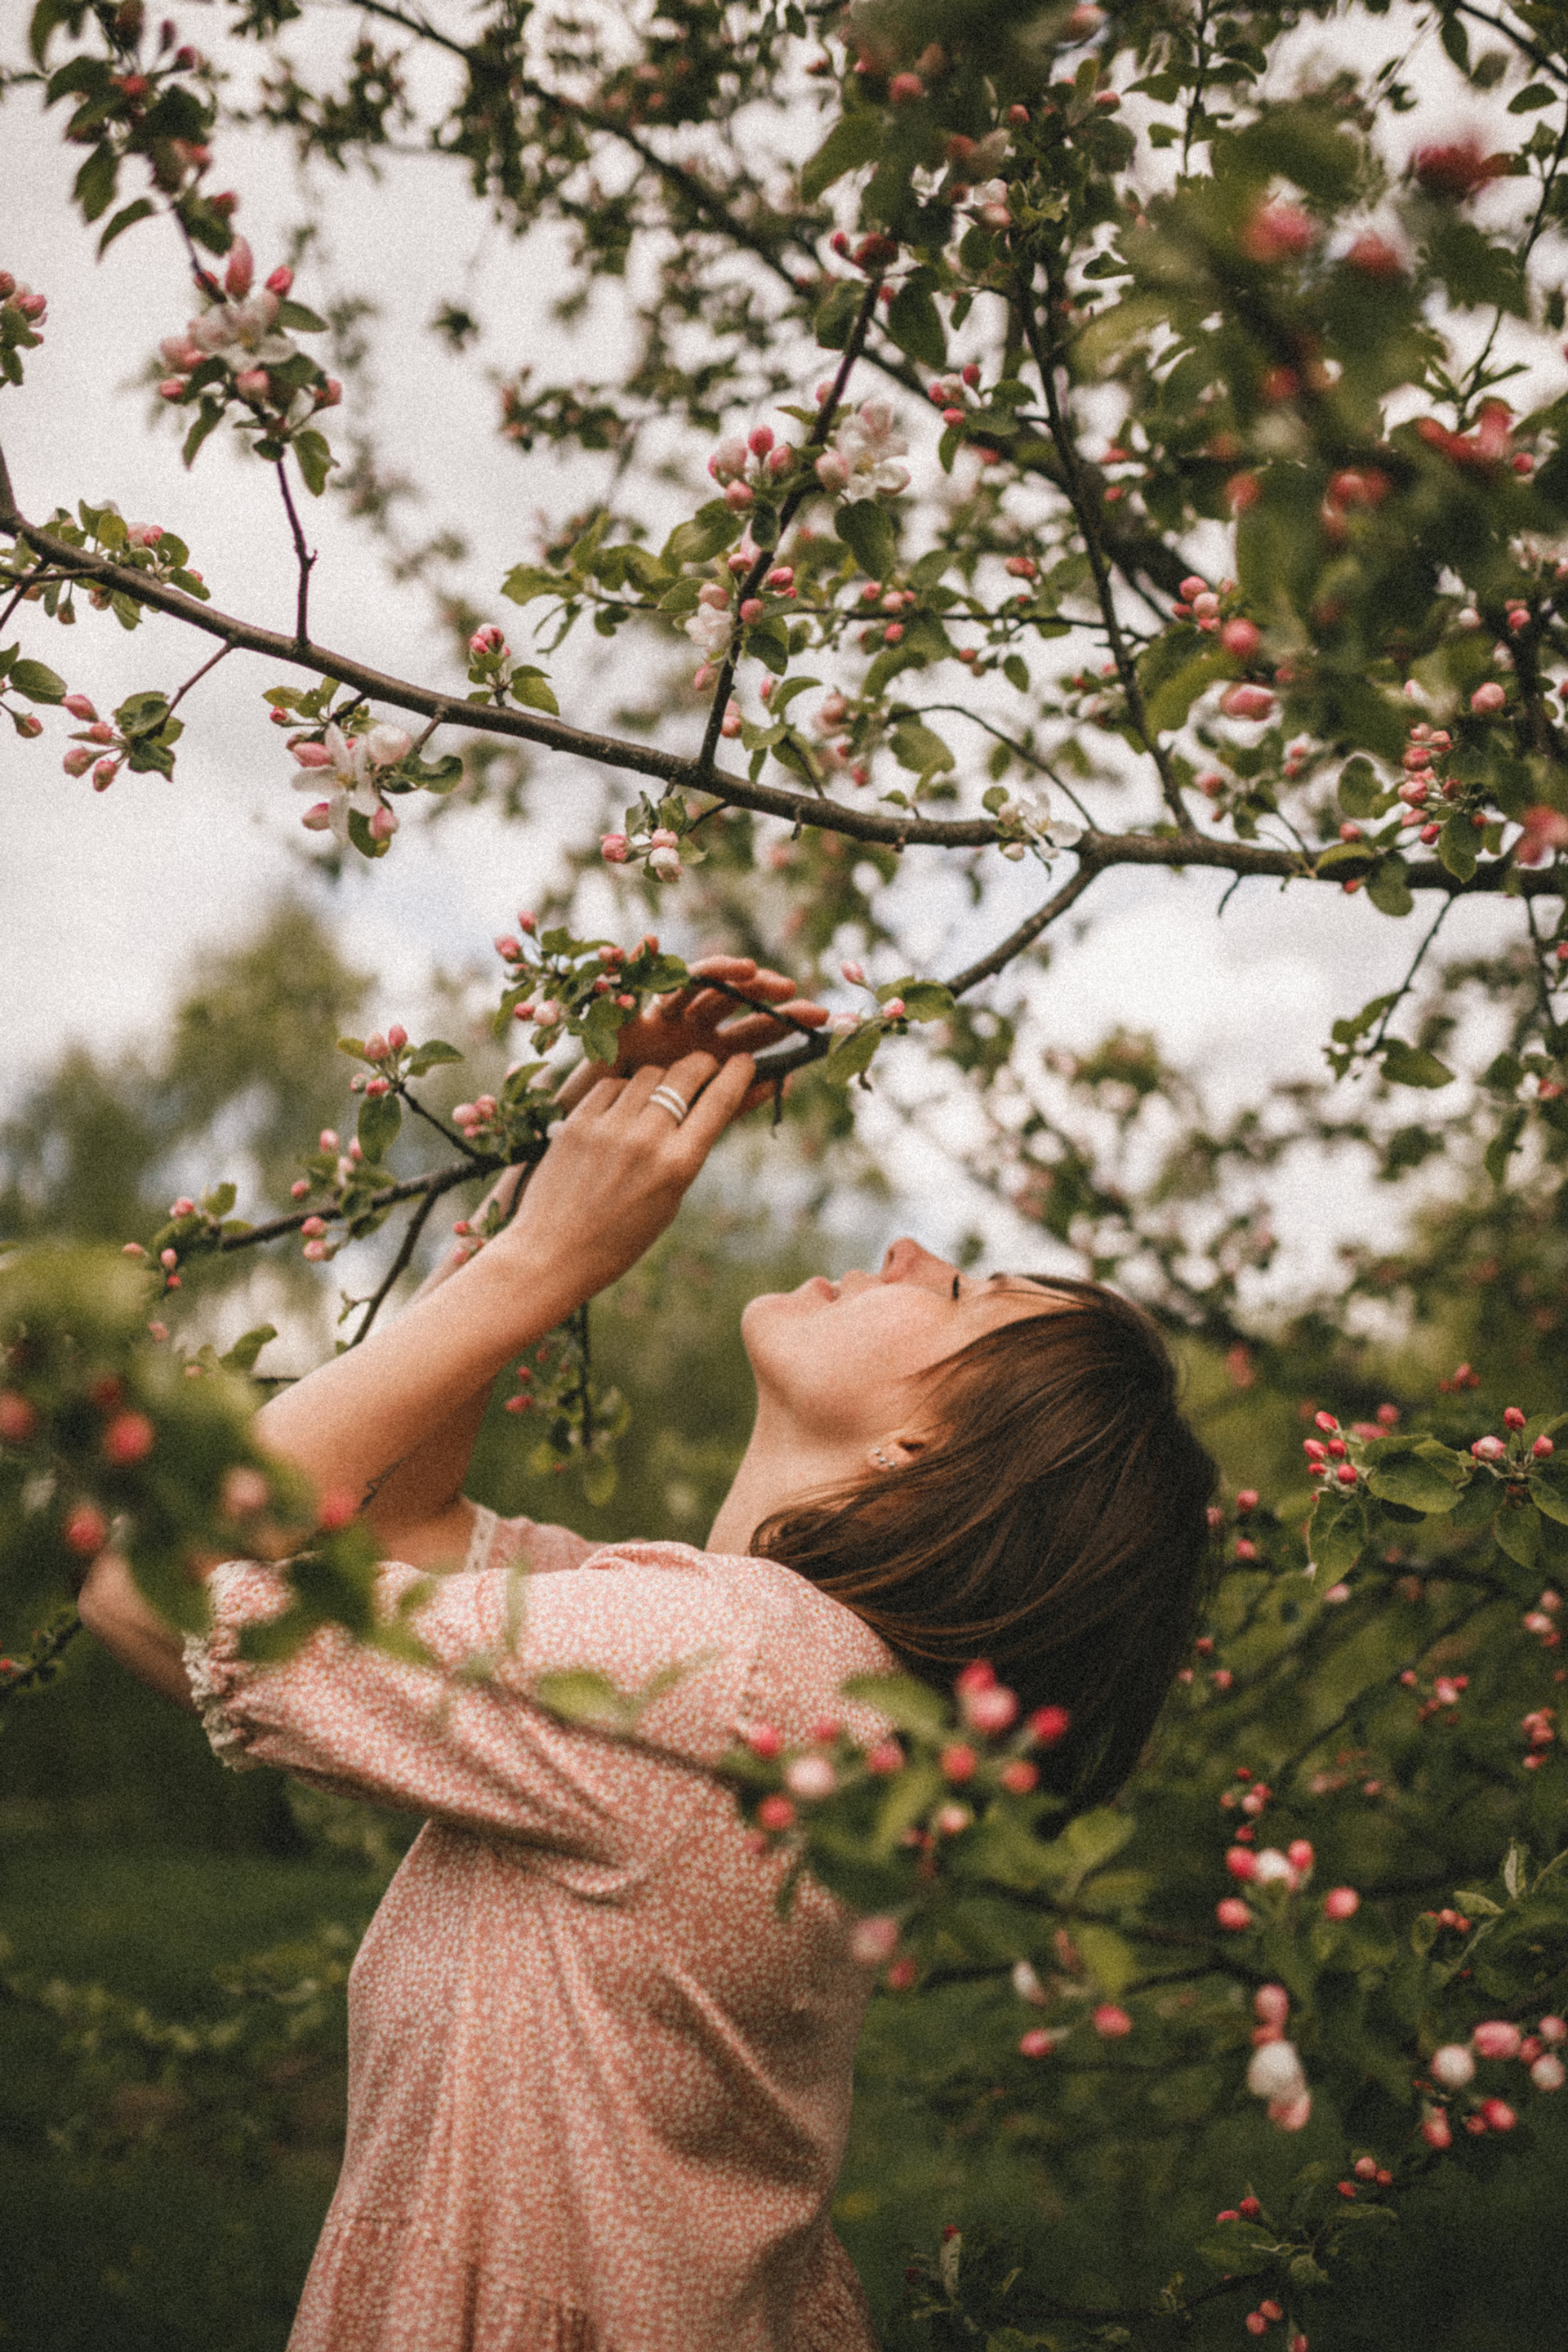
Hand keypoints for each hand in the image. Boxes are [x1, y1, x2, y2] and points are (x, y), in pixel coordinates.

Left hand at [496, 1051, 756, 1305]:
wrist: (553, 1253)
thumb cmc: (621, 1237)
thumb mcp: (670, 1200)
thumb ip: (689, 1152)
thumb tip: (715, 1108)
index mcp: (678, 1166)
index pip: (720, 1101)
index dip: (738, 1074)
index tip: (744, 1062)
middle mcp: (646, 1140)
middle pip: (686, 1073)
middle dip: (703, 1064)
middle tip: (705, 1067)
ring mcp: (608, 1128)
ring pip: (648, 1074)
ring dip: (661, 1078)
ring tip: (658, 1098)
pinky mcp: (576, 1122)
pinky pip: (611, 1084)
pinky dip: (623, 1089)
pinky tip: (622, 1108)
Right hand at [610, 955, 825, 1110]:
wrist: (610, 1133)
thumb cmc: (657, 1123)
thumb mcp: (702, 1111)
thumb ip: (740, 1099)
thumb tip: (788, 1081)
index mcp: (717, 1050)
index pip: (758, 1028)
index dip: (788, 1019)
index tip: (820, 1015)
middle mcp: (694, 1027)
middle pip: (733, 999)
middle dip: (761, 989)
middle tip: (788, 987)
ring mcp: (664, 1018)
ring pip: (695, 986)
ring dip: (720, 971)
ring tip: (746, 968)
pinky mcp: (630, 1014)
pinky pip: (634, 982)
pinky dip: (639, 958)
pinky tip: (650, 943)